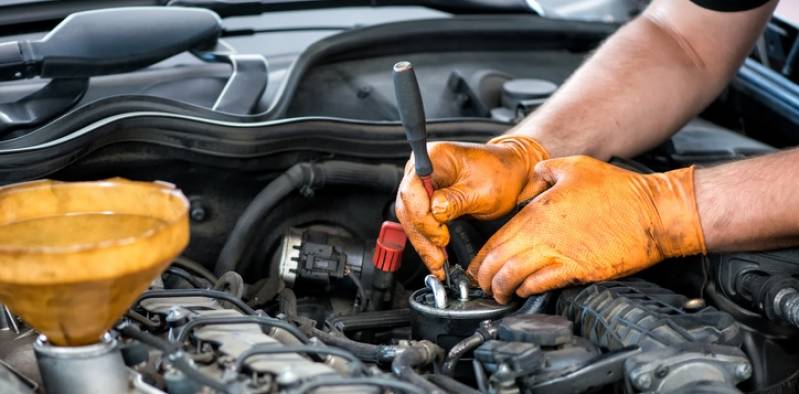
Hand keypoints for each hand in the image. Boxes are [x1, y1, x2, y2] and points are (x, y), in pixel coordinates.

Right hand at [395, 135, 548, 279]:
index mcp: (434, 157)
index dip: (423, 217)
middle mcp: (422, 169)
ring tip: (437, 263)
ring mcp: (422, 184)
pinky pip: (419, 222)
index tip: (440, 236)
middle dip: (422, 236)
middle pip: (408, 207)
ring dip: (423, 243)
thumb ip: (457, 200)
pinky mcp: (426, 199)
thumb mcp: (484, 190)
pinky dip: (427, 240)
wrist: (510, 173)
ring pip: (410, 219)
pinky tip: (435, 256)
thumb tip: (435, 212)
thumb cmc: (501, 174)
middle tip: (437, 258)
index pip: (413, 189)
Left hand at [467, 156, 706, 303]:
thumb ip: (543, 172)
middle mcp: (543, 235)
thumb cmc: (618, 190)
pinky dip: (528, 289)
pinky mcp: (579, 270)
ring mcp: (560, 254)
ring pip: (514, 277)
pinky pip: (542, 284)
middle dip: (484, 278)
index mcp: (537, 211)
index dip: (480, 257)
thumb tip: (530, 178)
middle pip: (498, 262)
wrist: (654, 213)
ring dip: (502, 288)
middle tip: (481, 285)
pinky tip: (525, 290)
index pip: (495, 239)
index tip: (476, 266)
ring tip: (499, 293)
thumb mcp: (573, 166)